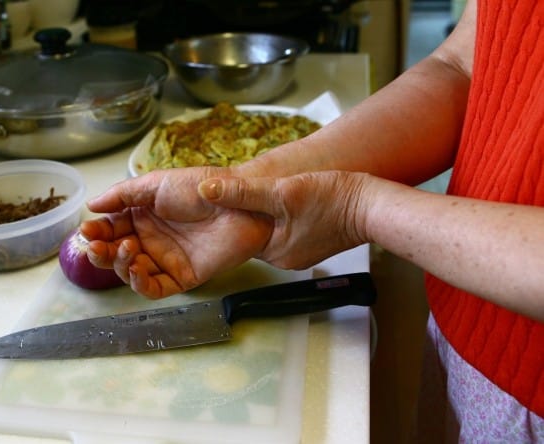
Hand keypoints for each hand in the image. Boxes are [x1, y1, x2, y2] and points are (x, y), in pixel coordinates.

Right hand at [80, 167, 272, 297]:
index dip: (97, 231)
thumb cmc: (203, 188)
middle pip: (116, 253)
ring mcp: (166, 259)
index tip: (86, 230)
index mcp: (144, 216)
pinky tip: (134, 270)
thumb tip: (92, 204)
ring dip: (119, 265)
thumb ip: (123, 194)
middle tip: (95, 245)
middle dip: (101, 251)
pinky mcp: (183, 276)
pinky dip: (140, 284)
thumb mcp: (157, 183)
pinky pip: (155, 288)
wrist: (240, 204)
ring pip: (131, 272)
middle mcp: (152, 239)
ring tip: (125, 249)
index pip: (111, 228)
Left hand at [198, 170, 371, 268]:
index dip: (232, 211)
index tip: (224, 193)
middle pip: (255, 232)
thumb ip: (243, 192)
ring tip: (268, 191)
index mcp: (274, 252)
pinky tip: (289, 200)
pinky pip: (289, 229)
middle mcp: (285, 258)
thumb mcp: (282, 191)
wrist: (373, 207)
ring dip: (268, 212)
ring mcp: (300, 253)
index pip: (240, 233)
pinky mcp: (313, 242)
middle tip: (245, 188)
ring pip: (272, 229)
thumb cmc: (334, 199)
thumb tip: (205, 189)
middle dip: (250, 211)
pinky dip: (285, 215)